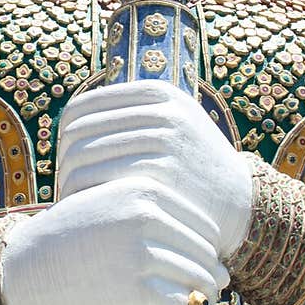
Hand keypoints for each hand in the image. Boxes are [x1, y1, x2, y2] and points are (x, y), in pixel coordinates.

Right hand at [2, 178, 227, 304]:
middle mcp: (147, 219)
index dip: (208, 253)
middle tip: (207, 298)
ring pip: (203, 285)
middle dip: (210, 282)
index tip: (204, 271)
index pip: (202, 227)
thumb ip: (157, 217)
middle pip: (206, 257)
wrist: (29, 269)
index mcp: (144, 192)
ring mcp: (144, 256)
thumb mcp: (112, 206)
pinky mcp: (141, 296)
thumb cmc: (73, 239)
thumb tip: (217, 258)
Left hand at [57, 80, 252, 260]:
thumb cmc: (193, 168)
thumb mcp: (173, 126)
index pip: (82, 108)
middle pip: (78, 132)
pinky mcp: (163, 172)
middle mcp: (161, 110)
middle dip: (64, 162)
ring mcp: (163, 139)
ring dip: (69, 182)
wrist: (239, 203)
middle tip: (65, 187)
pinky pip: (100, 179)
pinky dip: (84, 196)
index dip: (65, 137)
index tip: (67, 163)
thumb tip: (72, 119)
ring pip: (84, 155)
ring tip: (71, 202)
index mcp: (158, 93)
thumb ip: (133, 116)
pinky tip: (85, 212)